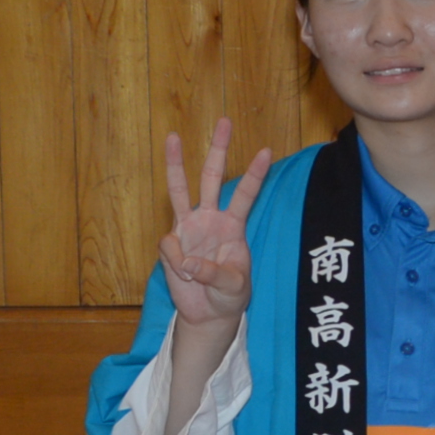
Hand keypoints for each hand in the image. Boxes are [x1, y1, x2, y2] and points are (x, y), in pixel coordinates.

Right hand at [157, 119, 274, 330]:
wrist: (207, 313)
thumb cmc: (228, 297)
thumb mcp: (232, 288)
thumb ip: (213, 274)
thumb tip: (186, 262)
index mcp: (233, 226)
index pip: (245, 195)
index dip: (254, 174)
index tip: (266, 151)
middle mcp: (210, 219)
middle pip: (212, 178)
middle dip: (217, 150)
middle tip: (224, 121)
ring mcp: (188, 228)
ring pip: (180, 190)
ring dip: (175, 164)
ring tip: (172, 136)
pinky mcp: (170, 243)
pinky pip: (168, 246)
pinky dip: (176, 263)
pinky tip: (185, 277)